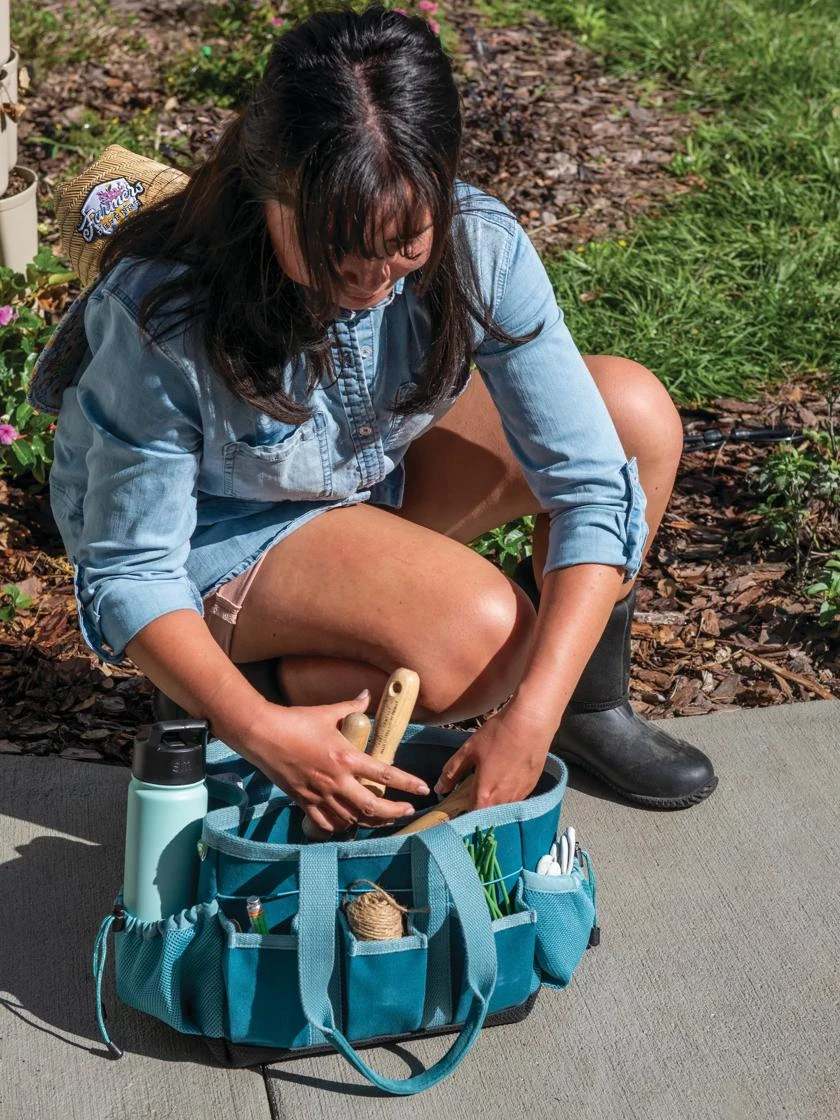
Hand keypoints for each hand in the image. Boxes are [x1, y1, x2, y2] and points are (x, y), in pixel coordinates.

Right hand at [242, 690, 429, 832]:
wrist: (261, 734)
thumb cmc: (295, 720)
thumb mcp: (327, 712)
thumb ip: (351, 707)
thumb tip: (367, 695)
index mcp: (346, 757)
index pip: (386, 773)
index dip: (408, 783)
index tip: (423, 790)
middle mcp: (336, 780)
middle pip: (372, 807)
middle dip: (394, 813)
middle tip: (407, 811)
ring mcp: (319, 794)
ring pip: (351, 818)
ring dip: (368, 820)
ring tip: (380, 817)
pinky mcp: (303, 801)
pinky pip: (325, 823)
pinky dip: (339, 825)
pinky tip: (346, 821)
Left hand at [433, 702, 555, 810]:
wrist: (531, 723)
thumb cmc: (497, 735)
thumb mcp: (469, 750)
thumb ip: (452, 772)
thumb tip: (439, 789)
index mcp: (484, 796)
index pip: (468, 816)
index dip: (460, 813)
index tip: (456, 805)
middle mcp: (503, 802)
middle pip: (486, 814)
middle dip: (477, 806)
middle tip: (471, 789)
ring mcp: (519, 796)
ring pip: (501, 807)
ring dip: (492, 800)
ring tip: (489, 780)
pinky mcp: (531, 788)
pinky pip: (514, 799)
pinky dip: (506, 793)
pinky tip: (504, 776)